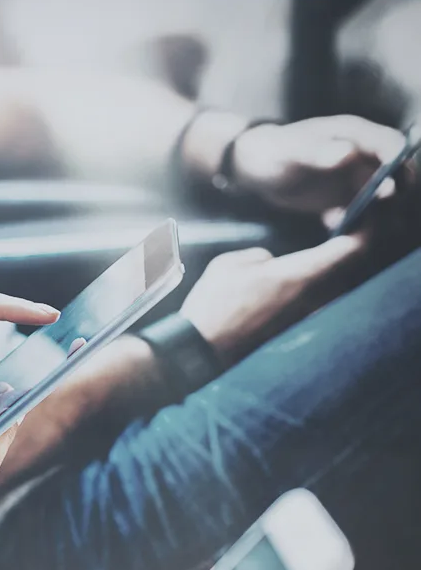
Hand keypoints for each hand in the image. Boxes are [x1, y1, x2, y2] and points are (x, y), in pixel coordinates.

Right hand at [179, 236, 366, 365]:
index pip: (354, 249)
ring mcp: (306, 320)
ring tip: (317, 260)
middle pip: (350, 270)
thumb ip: (259, 257)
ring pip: (334, 290)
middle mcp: (314, 300)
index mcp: (302, 276)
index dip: (366, 229)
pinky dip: (315, 292)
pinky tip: (295, 288)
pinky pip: (317, 306)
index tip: (364, 216)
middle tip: (341, 233)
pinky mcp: (294, 335)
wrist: (201, 353)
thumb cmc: (213, 307)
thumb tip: (270, 262)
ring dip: (332, 273)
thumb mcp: (230, 264)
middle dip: (349, 250)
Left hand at [232, 116, 411, 215]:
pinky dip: (353, 223)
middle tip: (379, 211)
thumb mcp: (293, 151)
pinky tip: (333, 226)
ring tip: (357, 225)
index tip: (393, 186)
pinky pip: (358, 215)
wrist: (257, 167)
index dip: (399, 163)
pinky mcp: (343, 200)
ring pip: (379, 197)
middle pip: (394, 174)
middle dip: (393, 193)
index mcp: (356, 136)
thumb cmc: (275, 150)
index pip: (392, 145)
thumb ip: (319, 152)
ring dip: (376, 213)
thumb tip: (348, 152)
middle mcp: (363, 157)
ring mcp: (355, 180)